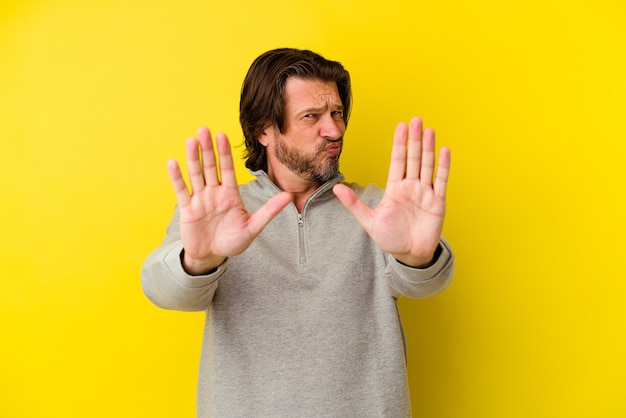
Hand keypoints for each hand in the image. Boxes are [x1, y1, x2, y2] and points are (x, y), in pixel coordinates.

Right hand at [168, 127, 291, 274]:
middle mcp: (214, 193)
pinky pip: (181, 191)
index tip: (222, 135)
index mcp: (230, 194)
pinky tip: (172, 163)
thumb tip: (289, 196)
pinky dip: (177, 177)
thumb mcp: (253, 227)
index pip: (227, 169)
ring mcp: (200, 199)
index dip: (224, 153)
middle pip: (210, 167)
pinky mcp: (187, 209)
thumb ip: (269, 211)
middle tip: (204, 129)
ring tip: (191, 140)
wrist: (212, 256)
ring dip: (193, 158)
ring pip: (196, 175)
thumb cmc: (232, 241)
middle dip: (208, 149)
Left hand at [333, 117, 450, 266]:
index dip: (399, 143)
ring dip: (429, 148)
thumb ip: (354, 204)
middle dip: (415, 139)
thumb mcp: (369, 221)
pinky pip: (441, 181)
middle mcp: (411, 186)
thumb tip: (336, 188)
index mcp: (395, 188)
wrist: (410, 255)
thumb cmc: (390, 239)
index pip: (398, 160)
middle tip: (416, 120)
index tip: (401, 126)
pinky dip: (443, 166)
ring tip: (430, 130)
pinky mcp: (438, 202)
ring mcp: (425, 193)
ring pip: (427, 165)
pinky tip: (444, 150)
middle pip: (413, 158)